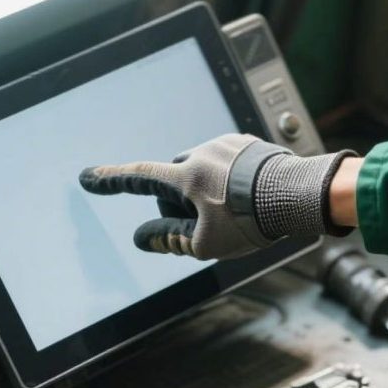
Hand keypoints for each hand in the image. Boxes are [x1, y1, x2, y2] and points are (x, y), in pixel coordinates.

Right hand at [79, 134, 355, 259]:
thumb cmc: (252, 221)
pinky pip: (227, 162)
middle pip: (176, 181)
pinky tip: (249, 197)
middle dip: (182, 203)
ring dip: (207, 191)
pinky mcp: (247, 143)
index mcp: (186, 176)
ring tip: (237, 212)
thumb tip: (144, 239)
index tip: (89, 177)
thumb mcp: (206, 243)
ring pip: (203, 172)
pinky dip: (230, 180)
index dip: (112, 180)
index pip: (139, 177)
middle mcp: (202, 152)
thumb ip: (171, 240)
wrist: (297, 195)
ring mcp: (226, 144)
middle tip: (207, 226)